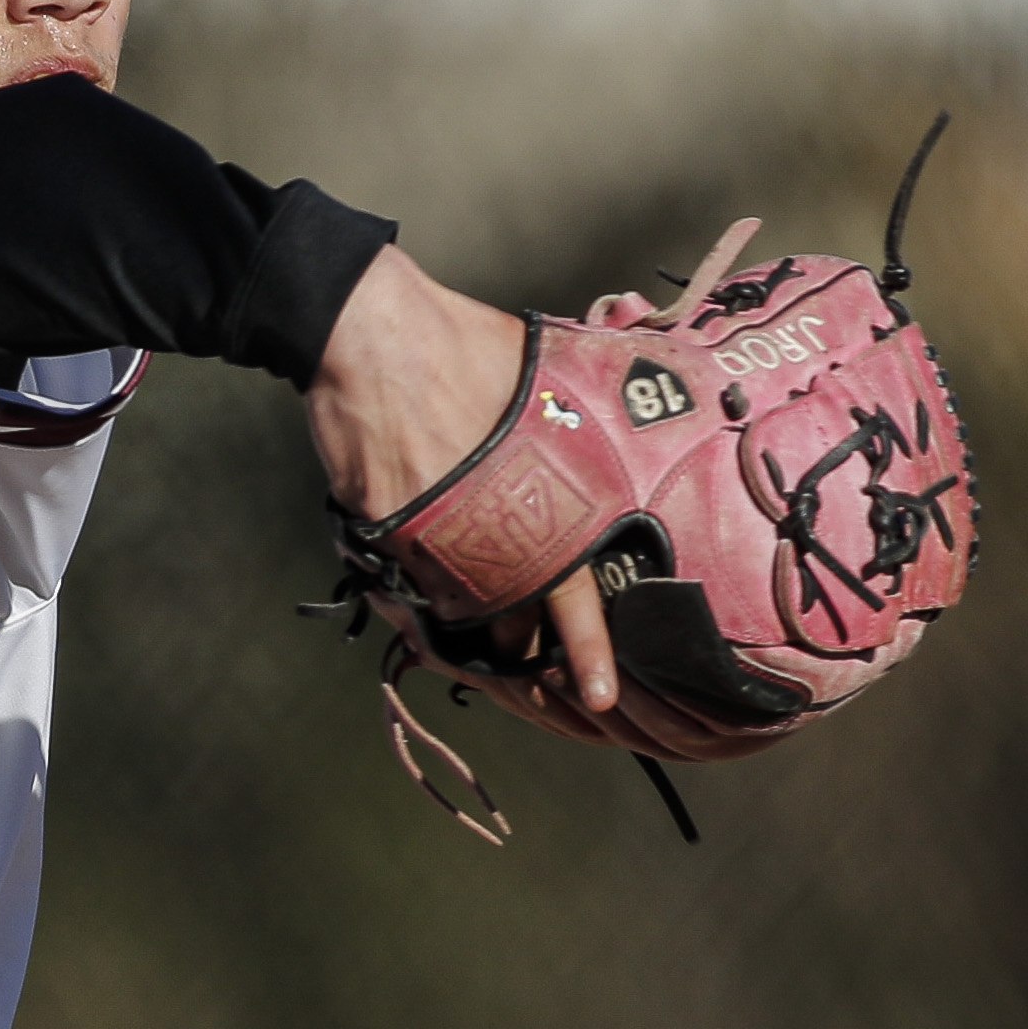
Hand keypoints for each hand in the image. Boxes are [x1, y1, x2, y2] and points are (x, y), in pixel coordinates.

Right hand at [305, 249, 768, 762]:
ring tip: (489, 633)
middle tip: (541, 679)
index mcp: (552, 494)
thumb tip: (653, 378)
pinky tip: (433, 579)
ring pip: (463, 605)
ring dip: (475, 622)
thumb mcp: (560, 365)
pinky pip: (412, 578)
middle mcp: (496, 529)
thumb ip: (599, 399)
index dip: (587, 647)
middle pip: (515, 617)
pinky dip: (426, 583)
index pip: (576, 591)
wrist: (374, 336)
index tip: (599, 693)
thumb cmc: (470, 345)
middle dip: (526, 653)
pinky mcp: (386, 532)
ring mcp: (436, 537)